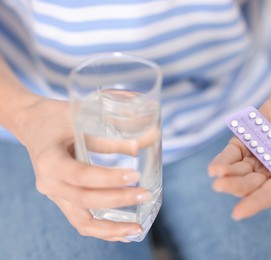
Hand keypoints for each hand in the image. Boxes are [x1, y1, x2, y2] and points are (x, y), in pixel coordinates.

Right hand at [19, 98, 151, 241]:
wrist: (34, 124)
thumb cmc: (58, 117)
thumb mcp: (81, 117)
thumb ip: (112, 132)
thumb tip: (151, 140)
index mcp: (50, 160)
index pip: (82, 175)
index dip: (109, 179)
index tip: (135, 176)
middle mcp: (49, 183)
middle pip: (85, 201)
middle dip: (118, 200)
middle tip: (145, 195)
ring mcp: (55, 196)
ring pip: (82, 222)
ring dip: (111, 228)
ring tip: (138, 228)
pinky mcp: (63, 201)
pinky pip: (82, 222)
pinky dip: (103, 230)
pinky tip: (123, 232)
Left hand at [208, 97, 270, 219]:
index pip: (270, 193)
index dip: (255, 202)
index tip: (238, 213)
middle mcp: (269, 170)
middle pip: (250, 183)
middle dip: (235, 186)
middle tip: (220, 187)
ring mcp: (255, 157)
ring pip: (238, 170)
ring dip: (227, 174)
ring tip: (216, 176)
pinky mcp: (244, 142)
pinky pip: (232, 154)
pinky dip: (223, 160)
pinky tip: (213, 167)